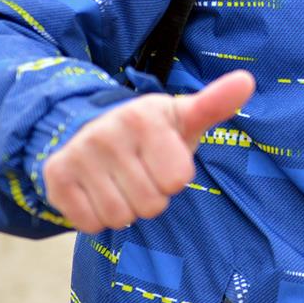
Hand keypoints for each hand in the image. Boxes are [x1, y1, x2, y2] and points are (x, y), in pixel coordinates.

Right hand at [41, 70, 254, 231]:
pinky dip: (98, 217)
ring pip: (119, 216)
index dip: (174, 177)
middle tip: (141, 174)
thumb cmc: (153, 133)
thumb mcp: (184, 117)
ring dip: (126, 208)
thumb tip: (247, 80)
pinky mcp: (56, 177)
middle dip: (151, 196)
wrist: (93, 131)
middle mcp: (107, 131)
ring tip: (121, 183)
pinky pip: (89, 223)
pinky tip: (99, 191)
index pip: (177, 180)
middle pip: (150, 203)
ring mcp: (78, 154)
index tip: (164, 159)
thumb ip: (216, 103)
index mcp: (144, 116)